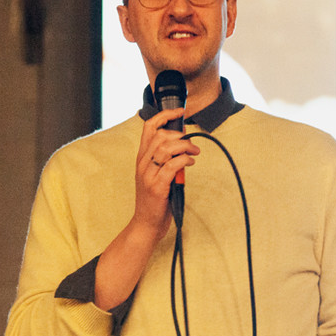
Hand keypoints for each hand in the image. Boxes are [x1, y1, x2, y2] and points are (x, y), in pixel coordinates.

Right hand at [133, 108, 199, 233]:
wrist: (146, 224)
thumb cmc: (154, 200)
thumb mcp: (156, 175)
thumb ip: (166, 160)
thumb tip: (184, 147)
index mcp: (141, 158)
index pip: (148, 128)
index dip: (164, 116)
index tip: (179, 112)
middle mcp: (142, 164)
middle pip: (161, 136)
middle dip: (181, 136)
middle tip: (193, 145)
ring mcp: (148, 175)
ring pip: (166, 148)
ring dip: (185, 147)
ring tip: (194, 153)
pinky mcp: (157, 186)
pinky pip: (172, 165)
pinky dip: (184, 160)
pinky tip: (190, 162)